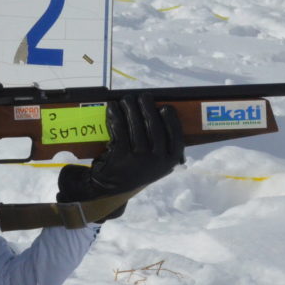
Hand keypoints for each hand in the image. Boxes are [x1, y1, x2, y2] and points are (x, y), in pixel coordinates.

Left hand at [57, 94, 183, 220]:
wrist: (108, 188)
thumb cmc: (133, 170)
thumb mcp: (154, 164)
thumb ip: (161, 147)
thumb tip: (160, 114)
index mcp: (170, 161)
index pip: (176, 136)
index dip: (171, 120)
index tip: (165, 107)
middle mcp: (157, 160)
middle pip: (154, 126)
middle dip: (147, 107)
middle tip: (142, 96)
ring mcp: (139, 158)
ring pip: (136, 125)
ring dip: (130, 107)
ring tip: (126, 99)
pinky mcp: (121, 154)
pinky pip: (119, 128)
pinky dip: (115, 115)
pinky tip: (113, 108)